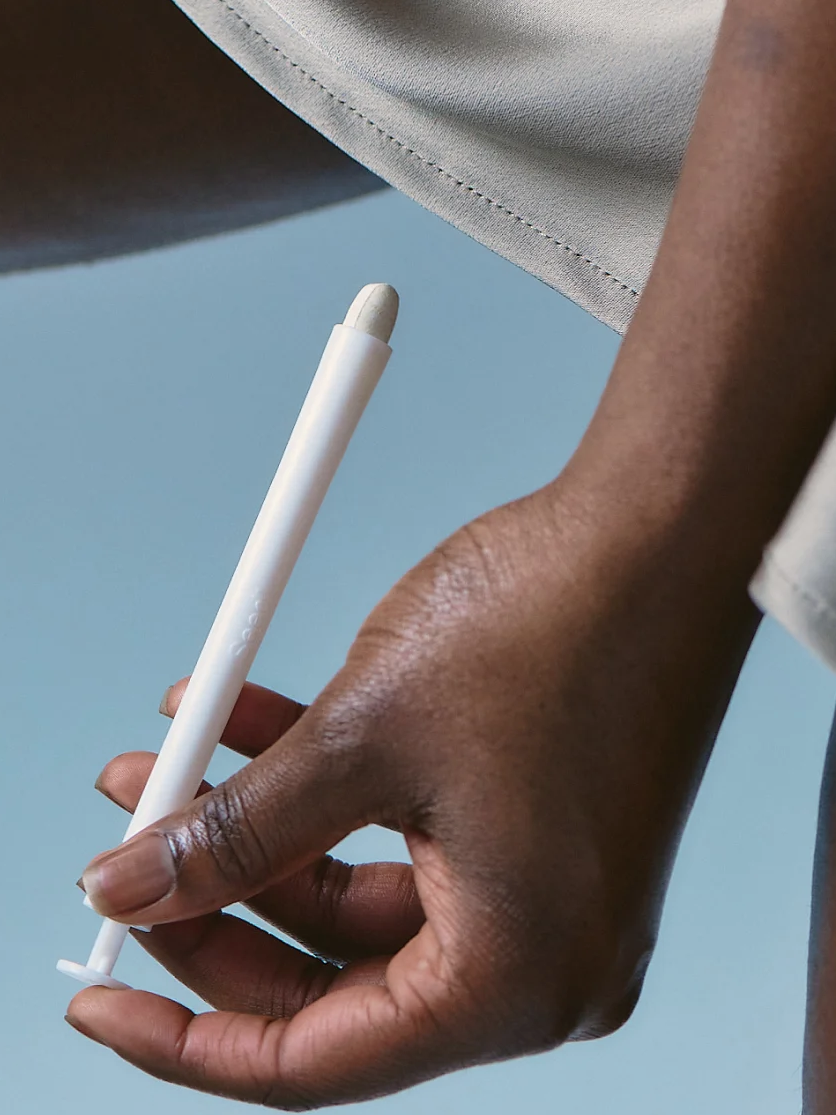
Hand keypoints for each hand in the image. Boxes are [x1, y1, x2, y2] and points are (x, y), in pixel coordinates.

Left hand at [67, 461, 760, 1108]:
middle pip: (333, 976)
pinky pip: (402, 840)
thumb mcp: (362, 741)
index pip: (316, 1057)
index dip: (188, 1034)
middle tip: (133, 844)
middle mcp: (543, 959)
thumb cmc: (552, 628)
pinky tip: (249, 723)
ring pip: (357, 896)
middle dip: (217, 903)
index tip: (104, 994)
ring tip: (171, 756)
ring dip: (260, 829)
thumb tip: (131, 884)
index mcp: (517, 978)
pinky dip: (324, 793)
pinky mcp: (537, 829)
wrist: (659, 531)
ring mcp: (545, 892)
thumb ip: (237, 833)